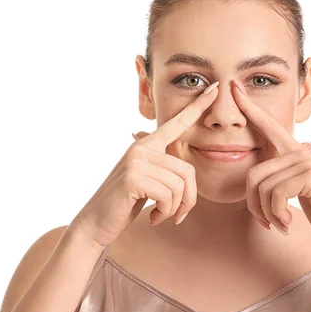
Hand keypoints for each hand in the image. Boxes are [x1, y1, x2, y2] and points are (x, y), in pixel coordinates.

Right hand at [73, 81, 220, 247]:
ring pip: (179, 186)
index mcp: (148, 145)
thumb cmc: (125, 204)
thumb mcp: (148, 181)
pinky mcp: (133, 177)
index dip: (198, 106)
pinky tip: (153, 217)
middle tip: (176, 215)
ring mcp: (136, 160)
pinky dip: (165, 212)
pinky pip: (168, 196)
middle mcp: (142, 147)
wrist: (95, 223)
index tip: (215, 88)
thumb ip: (163, 168)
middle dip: (188, 199)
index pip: (177, 123)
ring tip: (161, 215)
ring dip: (174, 209)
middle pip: (187, 170)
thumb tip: (184, 170)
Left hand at [231, 80, 310, 252]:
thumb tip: (256, 176)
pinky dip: (276, 215)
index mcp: (293, 152)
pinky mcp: (310, 175)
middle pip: (253, 174)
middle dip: (254, 205)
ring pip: (262, 188)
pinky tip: (287, 223)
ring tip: (280, 223)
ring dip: (267, 214)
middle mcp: (298, 151)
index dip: (249, 107)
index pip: (266, 125)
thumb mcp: (294, 190)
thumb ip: (277, 177)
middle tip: (266, 222)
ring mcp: (305, 161)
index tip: (232, 86)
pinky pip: (275, 195)